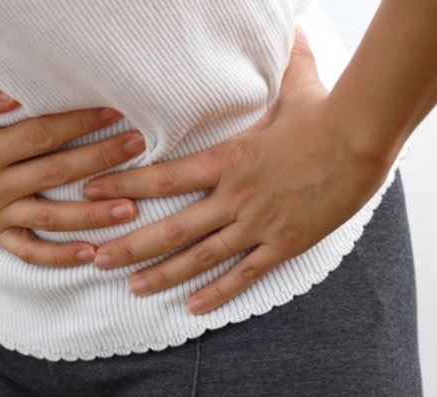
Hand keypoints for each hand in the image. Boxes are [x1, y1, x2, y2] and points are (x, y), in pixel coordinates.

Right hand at [0, 84, 145, 265]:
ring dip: (93, 216)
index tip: (113, 113)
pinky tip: (91, 255)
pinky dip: (59, 257)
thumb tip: (18, 96)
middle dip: (101, 159)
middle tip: (139, 148)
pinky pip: (29, 253)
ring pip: (51, 219)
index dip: (80, 124)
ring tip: (131, 209)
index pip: (43, 136)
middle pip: (57, 173)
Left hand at [82, 29, 391, 313]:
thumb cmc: (322, 114)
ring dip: (164, 275)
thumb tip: (286, 30)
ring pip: (201, 257)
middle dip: (130, 245)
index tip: (92, 190)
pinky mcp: (282, 244)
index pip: (162, 178)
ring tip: (133, 288)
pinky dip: (218, 293)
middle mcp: (234, 197)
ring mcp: (256, 224)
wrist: (362, 143)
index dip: (123, 185)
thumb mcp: (291, 87)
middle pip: (172, 229)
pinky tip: (194, 308)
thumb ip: (278, 64)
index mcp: (226, 161)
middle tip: (98, 259)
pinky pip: (245, 274)